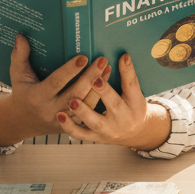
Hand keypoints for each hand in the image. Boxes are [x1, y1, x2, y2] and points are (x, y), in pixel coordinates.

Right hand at [0, 35, 108, 145]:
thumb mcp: (17, 75)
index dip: (70, 70)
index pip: (56, 82)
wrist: (23, 122)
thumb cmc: (22, 93)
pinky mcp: (73, 125)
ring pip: (85, 106)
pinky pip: (89, 113)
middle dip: (91, 77)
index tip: (83, 57)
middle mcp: (52, 110)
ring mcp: (64, 120)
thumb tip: (21, 36)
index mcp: (38, 97)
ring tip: (107, 68)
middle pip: (75, 94)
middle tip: (102, 60)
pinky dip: (99, 98)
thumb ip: (19, 56)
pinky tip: (107, 83)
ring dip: (99, 87)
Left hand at [56, 53, 170, 150]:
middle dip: (103, 93)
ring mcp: (107, 130)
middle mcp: (122, 119)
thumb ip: (128, 75)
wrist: (132, 133)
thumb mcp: (134, 92)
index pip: (131, 87)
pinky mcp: (94, 137)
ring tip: (72, 102)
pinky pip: (80, 134)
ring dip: (83, 112)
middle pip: (114, 105)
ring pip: (94, 122)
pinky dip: (70, 127)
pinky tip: (60, 116)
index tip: (119, 60)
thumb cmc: (132, 107)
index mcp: (134, 104)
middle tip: (95, 80)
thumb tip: (124, 56)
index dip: (126, 74)